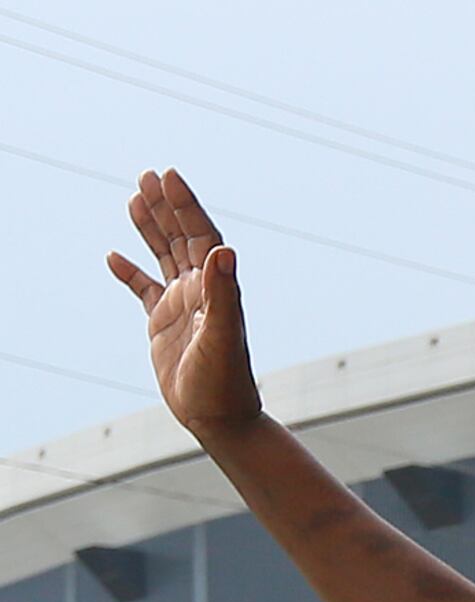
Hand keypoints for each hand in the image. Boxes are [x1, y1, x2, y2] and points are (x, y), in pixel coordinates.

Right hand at [108, 170, 263, 440]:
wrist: (220, 419)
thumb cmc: (226, 382)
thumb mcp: (223, 336)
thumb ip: (223, 293)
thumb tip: (223, 250)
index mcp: (216, 290)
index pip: (202, 238)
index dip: (187, 207)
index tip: (169, 176)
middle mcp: (201, 292)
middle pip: (183, 239)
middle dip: (167, 207)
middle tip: (149, 175)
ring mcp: (181, 307)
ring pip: (163, 257)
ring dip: (151, 228)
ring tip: (135, 197)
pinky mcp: (163, 325)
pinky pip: (144, 290)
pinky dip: (129, 273)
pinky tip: (113, 256)